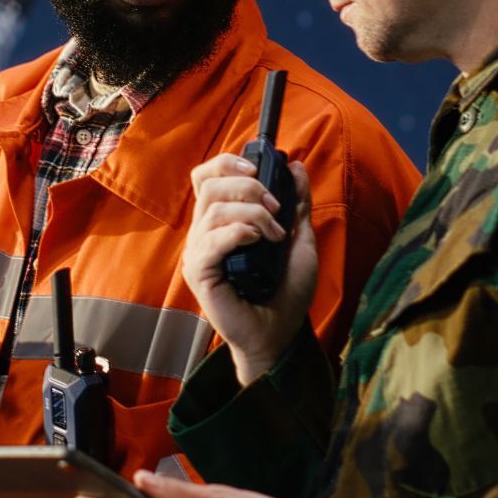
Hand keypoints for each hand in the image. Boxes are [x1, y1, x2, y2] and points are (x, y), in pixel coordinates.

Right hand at [183, 154, 319, 383]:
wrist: (280, 334)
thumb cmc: (285, 292)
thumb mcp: (299, 239)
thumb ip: (297, 203)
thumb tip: (295, 166)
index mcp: (221, 222)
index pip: (206, 178)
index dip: (226, 163)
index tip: (257, 170)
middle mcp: (204, 233)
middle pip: (208, 186)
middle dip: (248, 187)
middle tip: (276, 207)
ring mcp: (199, 253)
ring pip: (214, 209)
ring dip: (252, 213)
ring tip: (276, 235)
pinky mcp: (199, 273)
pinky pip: (211, 241)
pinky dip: (238, 232)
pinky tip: (258, 241)